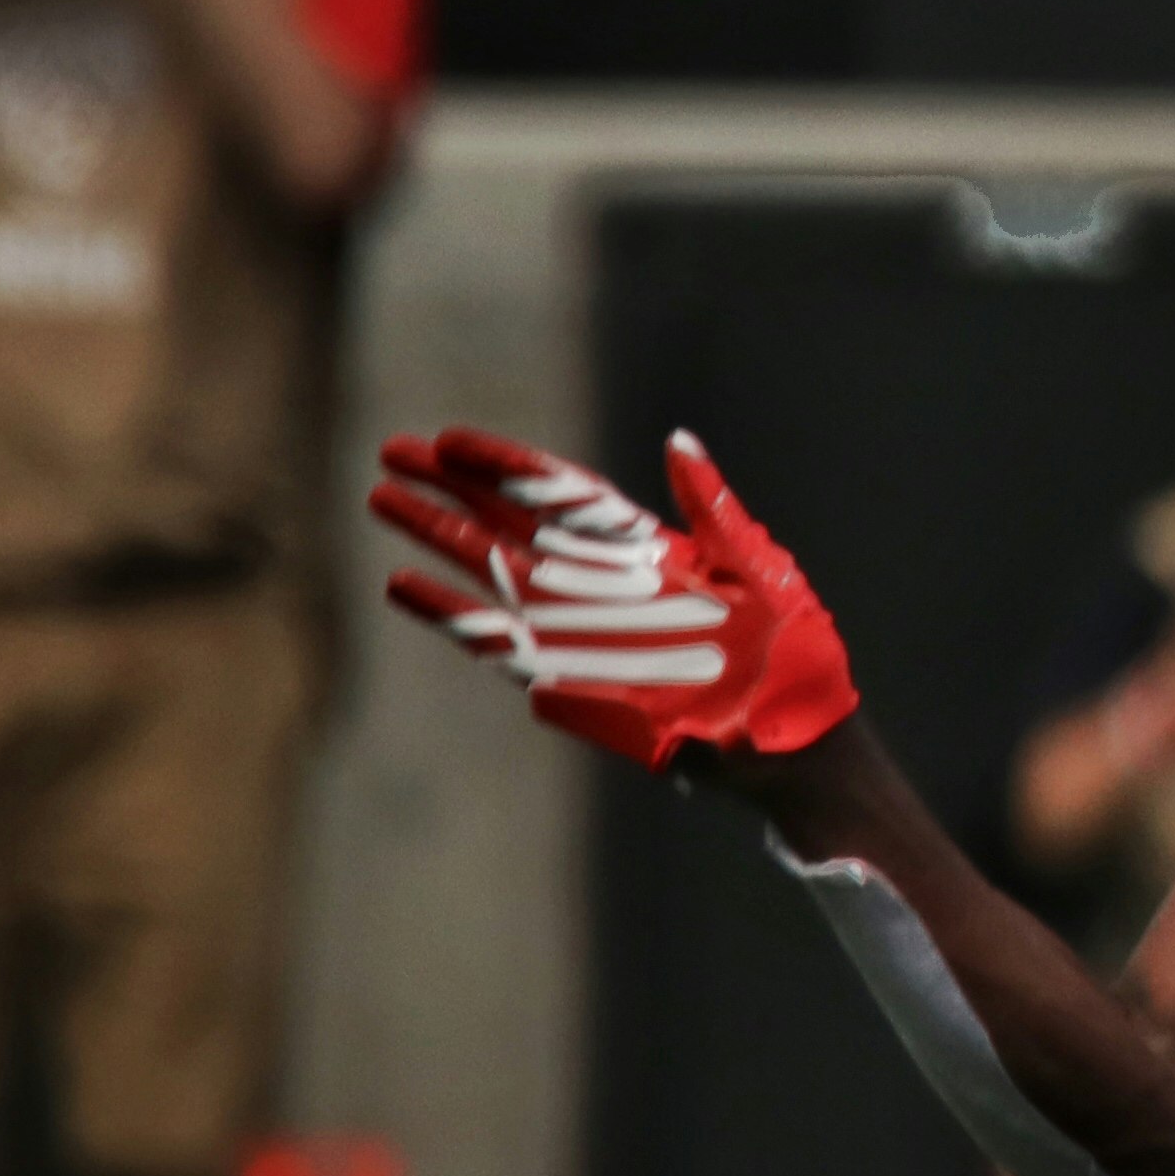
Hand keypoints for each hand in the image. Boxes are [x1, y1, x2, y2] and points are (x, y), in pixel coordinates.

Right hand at [374, 427, 862, 773]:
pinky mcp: (570, 681)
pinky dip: (450, 614)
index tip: (450, 438)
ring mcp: (581, 631)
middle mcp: (601, 585)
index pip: (562, 494)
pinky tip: (401, 585)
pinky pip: (499, 643)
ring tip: (380, 500)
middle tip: (390, 451)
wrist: (795, 737)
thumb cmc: (792, 651)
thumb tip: (676, 439)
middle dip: (452, 488)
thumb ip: (709, 505)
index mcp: (646, 549)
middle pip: (511, 523)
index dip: (506, 466)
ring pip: (492, 572)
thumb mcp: (757, 566)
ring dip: (437, 537)